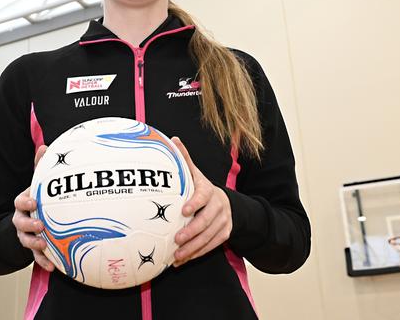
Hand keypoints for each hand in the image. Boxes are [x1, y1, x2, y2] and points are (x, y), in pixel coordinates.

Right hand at [12, 145, 54, 271]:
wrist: (26, 225)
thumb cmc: (36, 200)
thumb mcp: (37, 184)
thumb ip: (40, 167)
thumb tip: (45, 145)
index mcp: (23, 204)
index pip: (19, 201)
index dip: (24, 201)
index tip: (33, 201)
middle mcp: (22, 220)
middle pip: (20, 222)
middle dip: (29, 224)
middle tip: (41, 225)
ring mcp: (26, 235)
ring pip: (26, 241)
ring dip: (34, 244)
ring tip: (45, 246)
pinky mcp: (33, 249)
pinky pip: (37, 257)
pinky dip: (44, 261)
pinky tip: (54, 266)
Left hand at [172, 137, 232, 266]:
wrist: (225, 202)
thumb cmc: (201, 187)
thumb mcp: (195, 173)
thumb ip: (185, 159)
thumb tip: (173, 139)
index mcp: (209, 190)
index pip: (203, 196)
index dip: (195, 203)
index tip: (184, 210)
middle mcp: (219, 206)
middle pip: (206, 221)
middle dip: (192, 231)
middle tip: (176, 239)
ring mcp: (223, 221)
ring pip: (209, 237)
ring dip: (193, 248)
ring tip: (177, 255)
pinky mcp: (224, 234)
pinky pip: (211, 246)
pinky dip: (197, 254)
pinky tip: (182, 260)